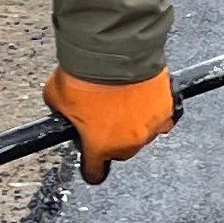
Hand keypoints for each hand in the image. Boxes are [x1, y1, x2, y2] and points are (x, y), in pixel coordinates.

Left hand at [43, 69, 177, 182]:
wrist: (114, 50)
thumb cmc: (85, 74)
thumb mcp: (56, 97)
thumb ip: (62, 113)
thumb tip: (63, 111)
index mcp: (99, 145)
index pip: (95, 172)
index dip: (91, 167)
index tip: (91, 163)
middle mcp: (128, 142)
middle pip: (121, 151)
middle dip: (112, 138)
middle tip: (103, 116)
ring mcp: (151, 125)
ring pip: (142, 134)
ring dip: (133, 122)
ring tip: (122, 101)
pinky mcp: (167, 106)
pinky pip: (161, 116)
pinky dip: (152, 109)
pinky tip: (143, 97)